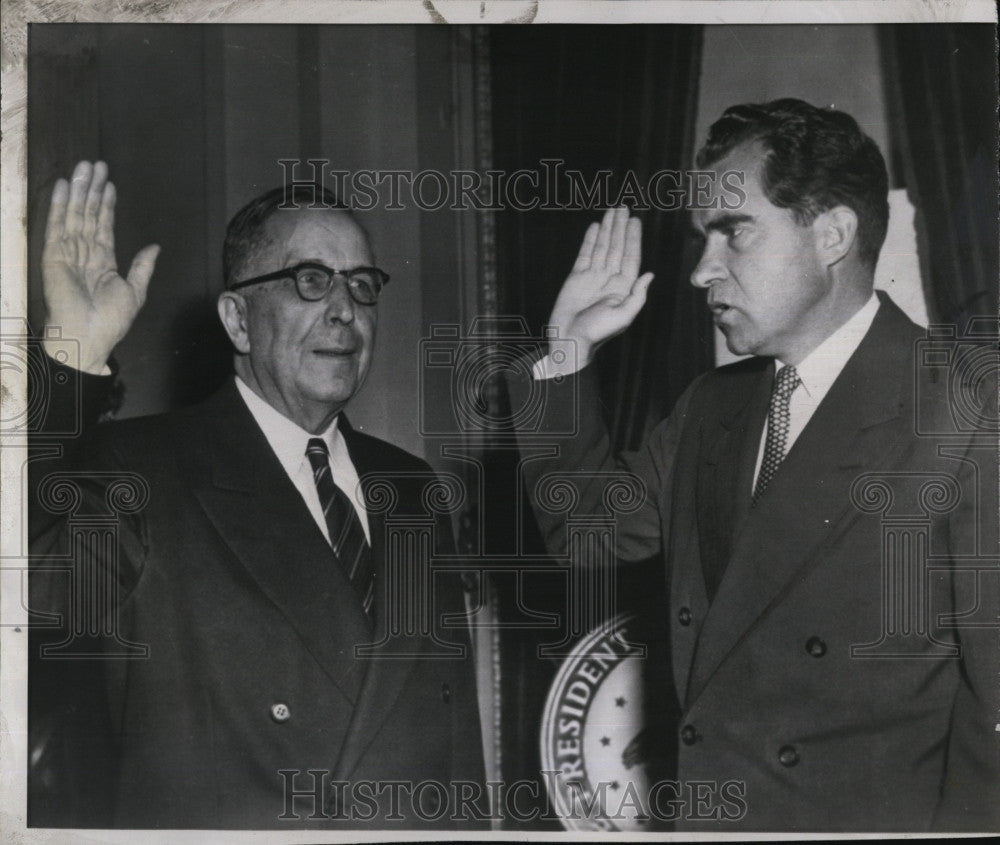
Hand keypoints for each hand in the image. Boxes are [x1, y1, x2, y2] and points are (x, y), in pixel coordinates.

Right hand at [42, 161, 158, 373]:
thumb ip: (143, 267)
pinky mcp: (53, 255)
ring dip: (78, 189)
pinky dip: (59, 205)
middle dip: (92, 189)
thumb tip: (155, 246)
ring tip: (84, 166)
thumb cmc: (111, 320)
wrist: (88, 336)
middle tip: (96, 163)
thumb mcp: (134, 292)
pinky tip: (63, 185)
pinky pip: (56, 225)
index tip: (109, 183)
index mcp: (102, 261)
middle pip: (88, 214)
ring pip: (74, 214)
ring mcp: (67, 252)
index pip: (104, 225)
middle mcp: (84, 253)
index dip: (106, 204)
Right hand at [547, 207, 653, 367]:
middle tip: (623, 207)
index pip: (630, 257)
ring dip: (607, 229)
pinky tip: (595, 227)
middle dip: (620, 227)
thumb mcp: (623, 317)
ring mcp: (593, 277)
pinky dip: (590, 240)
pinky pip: (585, 254)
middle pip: (617, 247)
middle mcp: (609, 279)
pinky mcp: (577, 278)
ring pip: (602, 247)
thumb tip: (649, 274)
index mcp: (623, 287)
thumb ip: (637, 296)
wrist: (570, 339)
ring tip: (611, 211)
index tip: (635, 221)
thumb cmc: (597, 333)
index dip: (633, 238)